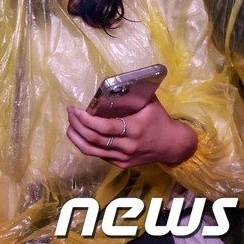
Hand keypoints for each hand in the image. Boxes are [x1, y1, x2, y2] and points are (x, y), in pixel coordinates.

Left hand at [66, 98, 196, 169]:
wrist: (173, 145)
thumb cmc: (159, 120)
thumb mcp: (150, 103)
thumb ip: (132, 93)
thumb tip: (114, 79)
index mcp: (134, 129)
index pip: (104, 128)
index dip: (86, 120)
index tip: (74, 110)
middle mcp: (127, 146)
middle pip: (94, 139)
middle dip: (77, 126)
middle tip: (70, 113)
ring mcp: (123, 157)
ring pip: (92, 151)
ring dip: (77, 137)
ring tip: (70, 125)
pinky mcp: (121, 164)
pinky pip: (98, 155)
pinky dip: (86, 145)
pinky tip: (80, 134)